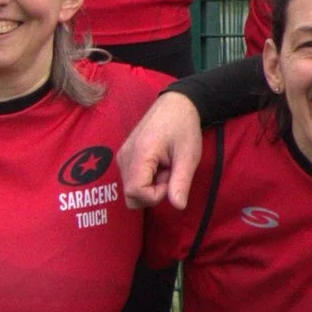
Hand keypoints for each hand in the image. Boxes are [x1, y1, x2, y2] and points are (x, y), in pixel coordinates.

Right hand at [120, 92, 207, 209]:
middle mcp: (124, 157)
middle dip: (153, 193)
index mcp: (139, 154)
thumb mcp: (189, 155)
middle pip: (131, 195)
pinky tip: (159, 164)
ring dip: (151, 186)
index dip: (155, 195)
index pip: (135, 192)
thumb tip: (178, 206)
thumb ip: (181, 182)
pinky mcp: (124, 157)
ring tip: (166, 166)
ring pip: (131, 190)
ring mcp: (122, 157)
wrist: (175, 105)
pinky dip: (146, 179)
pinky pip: (132, 180)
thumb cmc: (184, 127)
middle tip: (169, 173)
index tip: (171, 180)